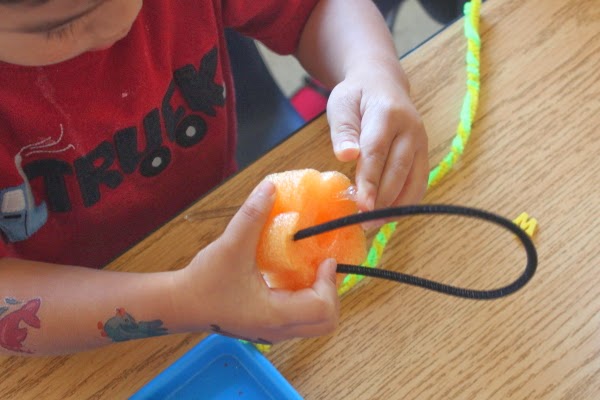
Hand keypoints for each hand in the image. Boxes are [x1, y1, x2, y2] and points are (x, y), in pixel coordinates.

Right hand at [173, 180, 339, 343]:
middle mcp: (278, 330)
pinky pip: (299, 319)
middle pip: (326, 322)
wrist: (180, 304)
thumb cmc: (203, 282)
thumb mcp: (230, 245)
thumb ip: (253, 215)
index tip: (325, 259)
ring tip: (310, 270)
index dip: (329, 282)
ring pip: (314, 323)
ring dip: (319, 297)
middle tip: (321, 267)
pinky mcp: (266, 328)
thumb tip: (270, 187)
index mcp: (274, 315)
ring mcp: (273, 333)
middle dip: (331, 293)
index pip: (322, 308)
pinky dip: (305, 300)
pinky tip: (292, 277)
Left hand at [326, 58, 428, 211]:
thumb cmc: (357, 95)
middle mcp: (411, 129)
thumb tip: (346, 155)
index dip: (370, 181)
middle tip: (364, 222)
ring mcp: (421, 142)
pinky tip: (390, 215)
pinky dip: (406, 202)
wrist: (382, 83)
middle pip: (397, 170)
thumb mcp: (341, 104)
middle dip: (381, 199)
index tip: (361, 205)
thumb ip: (343, 130)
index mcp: (388, 113)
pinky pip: (419, 182)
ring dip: (396, 206)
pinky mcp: (423, 154)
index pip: (377, 152)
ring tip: (375, 224)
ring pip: (413, 180)